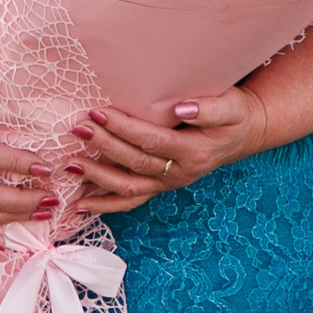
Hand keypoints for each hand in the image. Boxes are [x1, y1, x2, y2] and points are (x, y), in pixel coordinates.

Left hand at [65, 87, 267, 214]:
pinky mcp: (158, 186)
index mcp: (194, 152)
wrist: (241, 135)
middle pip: (135, 163)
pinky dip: (104, 205)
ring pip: (128, 188)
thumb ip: (210, 109)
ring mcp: (167, 183)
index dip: (125, 129)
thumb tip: (182, 108)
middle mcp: (178, 173)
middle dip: (104, 147)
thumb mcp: (232, 106)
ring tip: (70, 165)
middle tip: (79, 128)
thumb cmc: (234, 116)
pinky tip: (79, 205)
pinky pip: (130, 201)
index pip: (152, 141)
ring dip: (97, 178)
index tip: (99, 112)